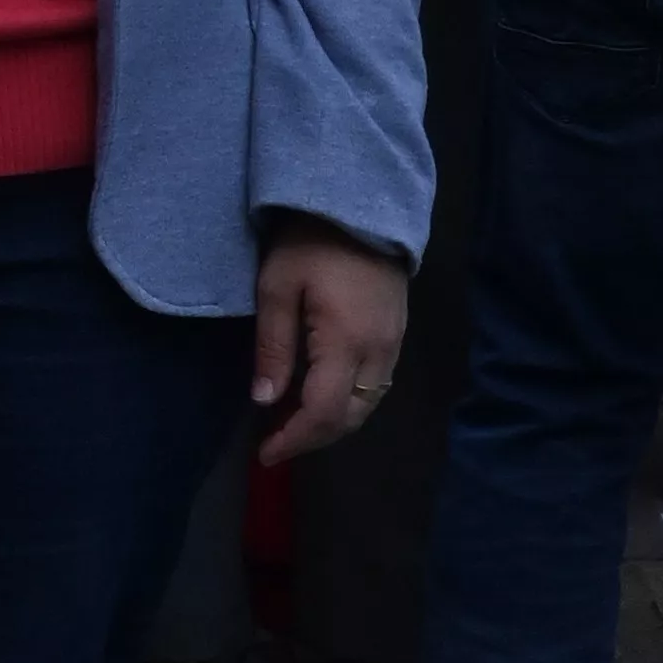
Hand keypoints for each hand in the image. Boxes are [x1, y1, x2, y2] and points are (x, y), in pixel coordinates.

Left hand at [253, 213, 409, 465]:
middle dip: (313, 438)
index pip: (323, 412)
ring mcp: (394, 345)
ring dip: (332, 423)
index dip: (294, 439)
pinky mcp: (397, 335)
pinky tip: (319, 397)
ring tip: (292, 426)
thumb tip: (264, 400)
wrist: (362, 207)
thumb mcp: (277, 288)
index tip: (265, 454)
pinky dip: (348, 403)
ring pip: (368, 405)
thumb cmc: (311, 243)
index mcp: (347, 344)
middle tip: (275, 444)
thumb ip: (273, 346)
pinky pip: (376, 386)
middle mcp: (379, 354)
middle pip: (351, 417)